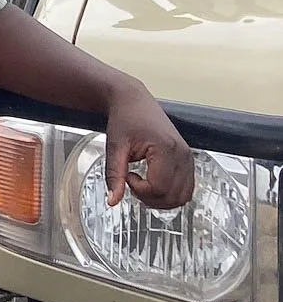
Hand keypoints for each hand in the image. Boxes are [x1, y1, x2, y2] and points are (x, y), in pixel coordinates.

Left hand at [102, 83, 194, 208]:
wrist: (133, 100)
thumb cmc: (124, 119)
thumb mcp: (114, 146)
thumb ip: (114, 174)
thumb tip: (112, 201)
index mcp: (166, 149)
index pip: (159, 188)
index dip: (139, 190)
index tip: (127, 176)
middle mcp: (183, 154)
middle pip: (173, 196)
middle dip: (149, 197)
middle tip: (132, 182)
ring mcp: (188, 158)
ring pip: (183, 196)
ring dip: (161, 199)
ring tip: (142, 183)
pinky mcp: (188, 160)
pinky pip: (186, 189)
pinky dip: (170, 193)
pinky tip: (152, 181)